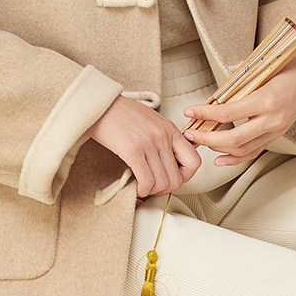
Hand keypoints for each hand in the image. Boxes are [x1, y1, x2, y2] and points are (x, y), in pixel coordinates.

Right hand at [87, 95, 202, 197]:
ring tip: (144, 187)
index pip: (194, 161)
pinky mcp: (132, 150)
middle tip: (154, 187)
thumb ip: (164, 139)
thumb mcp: (152, 121)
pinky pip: (147, 181)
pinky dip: (143, 189)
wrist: (101, 104)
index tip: (172, 177)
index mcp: (171, 129)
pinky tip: (136, 186)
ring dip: (153, 191)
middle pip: (177, 178)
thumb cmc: (122, 113)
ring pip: (162, 183)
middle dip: (165, 189)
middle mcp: (163, 136)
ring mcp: (149, 143)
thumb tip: (168, 163)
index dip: (186, 176)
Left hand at [182, 45, 295, 166]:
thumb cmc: (286, 68)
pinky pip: (253, 152)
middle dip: (207, 139)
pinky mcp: (277, 135)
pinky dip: (234, 158)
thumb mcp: (261, 72)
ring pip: (242, 149)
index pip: (228, 113)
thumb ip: (239, 86)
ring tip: (199, 143)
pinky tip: (219, 158)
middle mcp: (272, 119)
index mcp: (266, 100)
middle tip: (190, 135)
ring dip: (217, 148)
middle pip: (233, 139)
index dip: (205, 114)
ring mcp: (276, 130)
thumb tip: (212, 97)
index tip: (189, 112)